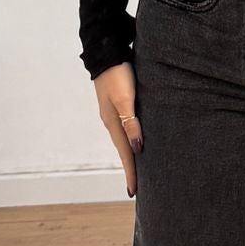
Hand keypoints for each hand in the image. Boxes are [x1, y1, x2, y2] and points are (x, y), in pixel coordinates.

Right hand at [94, 63, 141, 196]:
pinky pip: (126, 129)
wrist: (106, 52)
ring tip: (138, 169)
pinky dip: (131, 140)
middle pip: (124, 150)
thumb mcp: (126, 98)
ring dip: (131, 156)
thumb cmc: (118, 74)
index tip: (133, 192)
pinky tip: (136, 141)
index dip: (131, 173)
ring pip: (125, 140)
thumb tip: (137, 148)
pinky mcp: (118, 105)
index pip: (125, 154)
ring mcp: (114, 114)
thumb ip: (132, 122)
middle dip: (130, 169)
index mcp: (113, 123)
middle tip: (136, 188)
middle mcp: (112, 121)